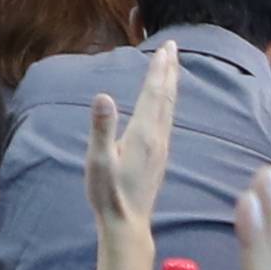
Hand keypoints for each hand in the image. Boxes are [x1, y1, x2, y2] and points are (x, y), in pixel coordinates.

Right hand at [84, 42, 184, 269]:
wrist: (127, 224)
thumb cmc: (108, 193)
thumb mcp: (98, 160)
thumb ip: (101, 128)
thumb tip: (103, 96)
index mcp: (143, 134)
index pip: (154, 93)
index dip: (159, 69)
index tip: (166, 47)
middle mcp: (157, 138)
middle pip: (166, 96)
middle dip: (169, 70)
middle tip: (172, 46)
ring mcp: (161, 148)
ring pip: (169, 108)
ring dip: (170, 84)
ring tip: (171, 68)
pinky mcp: (159, 156)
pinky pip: (167, 120)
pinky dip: (167, 102)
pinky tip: (164, 104)